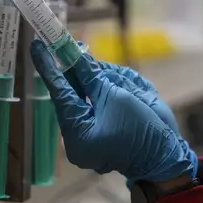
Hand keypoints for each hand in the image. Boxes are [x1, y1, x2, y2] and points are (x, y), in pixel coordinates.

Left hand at [30, 40, 196, 183]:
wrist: (165, 156)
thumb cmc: (142, 129)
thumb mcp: (117, 97)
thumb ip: (92, 77)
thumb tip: (75, 56)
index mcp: (76, 134)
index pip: (59, 93)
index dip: (49, 67)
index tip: (37, 46)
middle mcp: (77, 138)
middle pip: (70, 95)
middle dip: (73, 72)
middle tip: (67, 46)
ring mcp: (88, 138)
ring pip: (82, 100)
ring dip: (90, 80)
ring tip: (93, 63)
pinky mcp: (99, 135)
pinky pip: (94, 108)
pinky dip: (99, 92)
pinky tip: (104, 78)